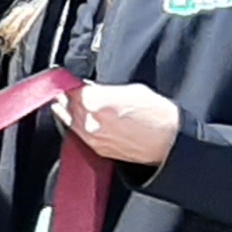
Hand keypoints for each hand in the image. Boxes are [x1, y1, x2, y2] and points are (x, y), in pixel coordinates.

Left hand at [62, 80, 183, 167]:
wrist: (169, 141)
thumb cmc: (157, 114)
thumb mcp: (132, 90)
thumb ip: (105, 90)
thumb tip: (92, 89)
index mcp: (98, 101)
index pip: (73, 90)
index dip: (70, 85)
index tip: (69, 82)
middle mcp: (91, 120)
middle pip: (67, 105)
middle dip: (66, 97)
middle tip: (65, 92)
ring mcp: (92, 137)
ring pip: (69, 121)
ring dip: (66, 112)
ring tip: (63, 104)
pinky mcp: (97, 149)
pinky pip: (78, 135)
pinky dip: (76, 126)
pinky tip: (76, 120)